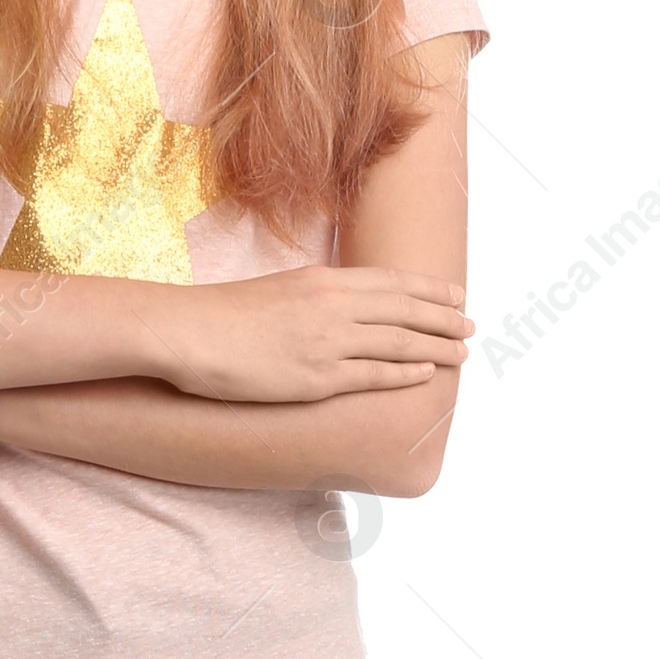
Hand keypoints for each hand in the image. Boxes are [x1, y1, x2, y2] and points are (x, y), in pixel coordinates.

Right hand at [172, 265, 471, 403]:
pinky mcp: (316, 378)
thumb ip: (315, 299)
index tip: (455, 295)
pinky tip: (425, 373)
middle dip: (444, 317)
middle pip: (406, 309)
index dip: (429, 289)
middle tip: (471, 326)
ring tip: (461, 352)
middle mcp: (333, 306)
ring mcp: (327, 342)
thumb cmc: (222, 315)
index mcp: (324, 280)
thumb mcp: (278, 291)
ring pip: (399, 341)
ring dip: (436, 345)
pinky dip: (405, 372)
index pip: (392, 282)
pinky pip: (373, 374)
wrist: (188, 333)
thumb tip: (340, 310)